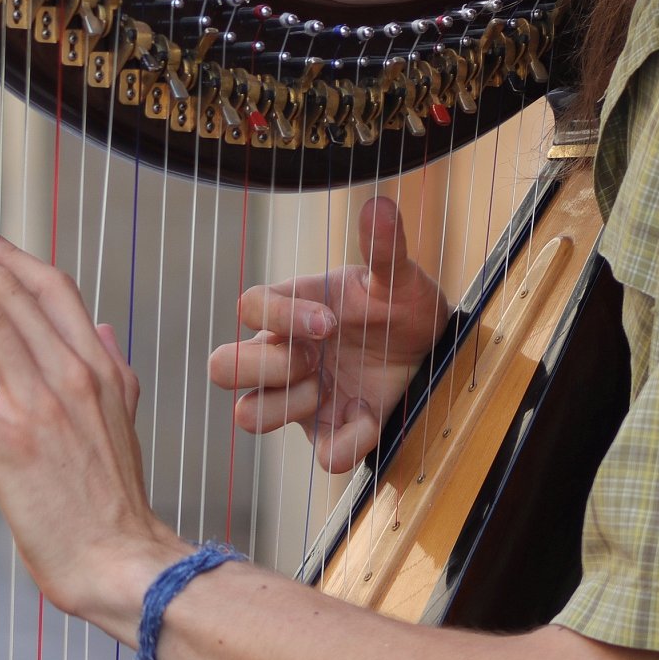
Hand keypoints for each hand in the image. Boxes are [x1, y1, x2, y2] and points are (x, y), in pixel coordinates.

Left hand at [0, 222, 189, 631]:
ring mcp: (38, 406)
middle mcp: (69, 374)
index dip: (7, 254)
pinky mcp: (6, 445)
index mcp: (97, 366)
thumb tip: (103, 328)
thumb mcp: (125, 421)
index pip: (49, 287)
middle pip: (6, 292)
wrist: (122, 560)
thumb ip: (114, 369)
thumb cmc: (116, 501)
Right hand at [206, 193, 444, 473]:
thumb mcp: (399, 278)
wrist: (437, 353)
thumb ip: (385, 248)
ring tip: (330, 389)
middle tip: (315, 361)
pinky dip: (347, 443)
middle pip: (221, 367)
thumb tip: (378, 204)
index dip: (279, 318)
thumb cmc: (403, 307)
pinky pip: (320, 455)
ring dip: (289, 404)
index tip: (329, 323)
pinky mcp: (331, 432)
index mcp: (292, 310)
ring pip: (248, 415)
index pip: (248, 308)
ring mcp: (302, 396)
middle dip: (266, 366)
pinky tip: (371, 420)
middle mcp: (285, 353)